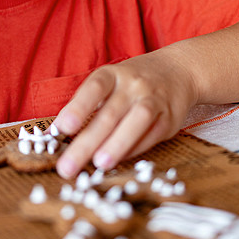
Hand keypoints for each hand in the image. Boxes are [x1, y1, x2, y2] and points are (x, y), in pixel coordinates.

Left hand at [53, 50, 197, 178]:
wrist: (178, 70)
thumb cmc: (132, 82)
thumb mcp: (110, 81)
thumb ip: (89, 104)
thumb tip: (60, 135)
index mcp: (113, 75)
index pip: (94, 88)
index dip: (78, 108)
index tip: (62, 128)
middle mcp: (134, 85)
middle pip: (109, 114)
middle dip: (87, 143)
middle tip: (67, 167)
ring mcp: (154, 100)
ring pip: (137, 121)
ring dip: (117, 144)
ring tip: (99, 164)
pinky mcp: (170, 117)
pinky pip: (152, 135)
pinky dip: (135, 149)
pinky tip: (119, 161)